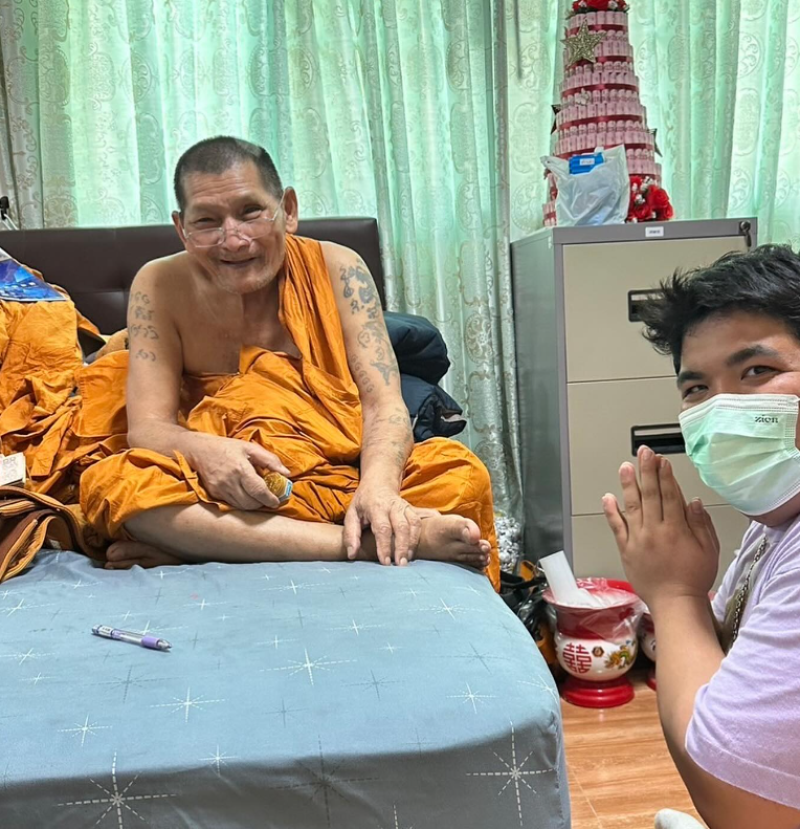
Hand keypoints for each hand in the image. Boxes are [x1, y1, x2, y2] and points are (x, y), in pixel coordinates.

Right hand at [187, 434, 290, 510]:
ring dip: (253, 505)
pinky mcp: (213, 494)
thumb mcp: (249, 448)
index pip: (258, 490)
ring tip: (259, 498)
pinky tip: (246, 496)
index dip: (270, 499)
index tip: (277, 501)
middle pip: (250, 503)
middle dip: (262, 503)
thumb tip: (286, 473)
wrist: (197, 450)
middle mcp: (229, 481)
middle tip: (270, 499)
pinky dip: (241, 503)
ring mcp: (220, 489)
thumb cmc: (226, 447)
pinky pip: (232, 504)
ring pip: (241, 506)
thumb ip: (269, 460)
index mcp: (240, 468)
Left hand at [344, 484, 421, 565]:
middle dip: (402, 547)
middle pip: (402, 527)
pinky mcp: (412, 509)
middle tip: (401, 564)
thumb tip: (352, 554)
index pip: (383, 528)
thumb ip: (351, 534)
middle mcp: (393, 506)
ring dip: (412, 543)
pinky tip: (413, 550)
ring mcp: (404, 506)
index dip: (384, 546)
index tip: (385, 562)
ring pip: (413, 524)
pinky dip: (418, 537)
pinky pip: (418, 523)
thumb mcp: (351, 514)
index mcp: (376, 507)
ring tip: (408, 560)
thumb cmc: (363, 502)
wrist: (379, 482)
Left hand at [602, 446, 719, 609]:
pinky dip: (611, 512)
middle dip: (646, 471)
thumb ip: (700, 524)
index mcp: (676, 529)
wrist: (674, 604)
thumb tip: (692, 501)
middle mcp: (655, 531)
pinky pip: (617, 527)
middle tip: (643, 453)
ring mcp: (638, 539)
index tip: (661, 460)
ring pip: (632, 506)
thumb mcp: (709, 550)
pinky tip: (608, 497)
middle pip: (650, 495)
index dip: (665, 476)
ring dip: (628, 485)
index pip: (669, 495)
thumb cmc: (694, 579)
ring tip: (625, 467)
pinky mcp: (626, 549)